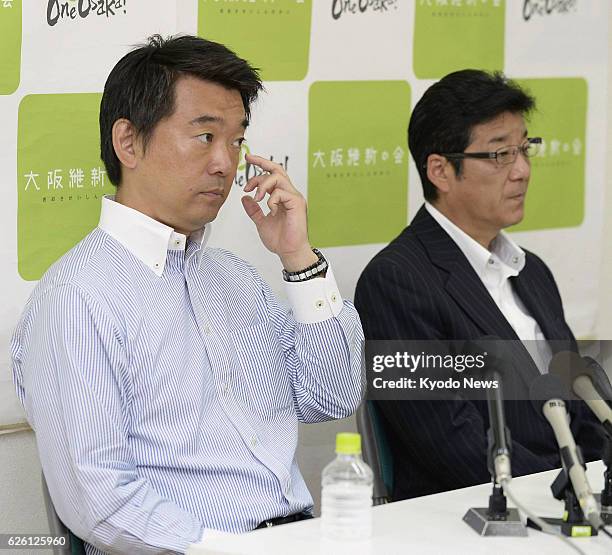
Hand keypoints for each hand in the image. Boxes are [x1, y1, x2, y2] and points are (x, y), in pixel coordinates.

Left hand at [242, 154, 317, 270]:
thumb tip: (245, 198)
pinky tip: (271, 210)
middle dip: (262, 162)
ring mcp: (294, 198)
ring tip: (257, 198)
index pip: (273, 174)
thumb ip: (254, 210)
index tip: (248, 158)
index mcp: (282, 197)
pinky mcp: (297, 204)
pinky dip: (272, 199)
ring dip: (263, 184)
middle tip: (248, 160)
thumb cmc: (280, 240)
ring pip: (278, 177)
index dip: (261, 164)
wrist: (289, 252)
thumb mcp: (261, 222)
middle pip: (277, 169)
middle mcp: (290, 194)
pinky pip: (281, 192)